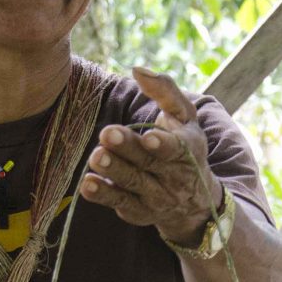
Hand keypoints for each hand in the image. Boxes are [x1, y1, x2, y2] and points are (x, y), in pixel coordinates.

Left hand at [80, 64, 222, 246]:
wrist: (194, 200)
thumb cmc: (185, 145)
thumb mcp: (184, 116)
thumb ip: (164, 90)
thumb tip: (137, 69)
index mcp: (187, 151)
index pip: (176, 149)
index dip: (163, 144)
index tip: (149, 136)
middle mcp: (174, 178)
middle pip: (148, 163)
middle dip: (127, 149)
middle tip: (106, 134)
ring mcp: (156, 198)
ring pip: (132, 184)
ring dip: (113, 170)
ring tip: (96, 156)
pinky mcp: (138, 212)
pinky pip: (120, 203)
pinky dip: (103, 195)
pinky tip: (88, 184)